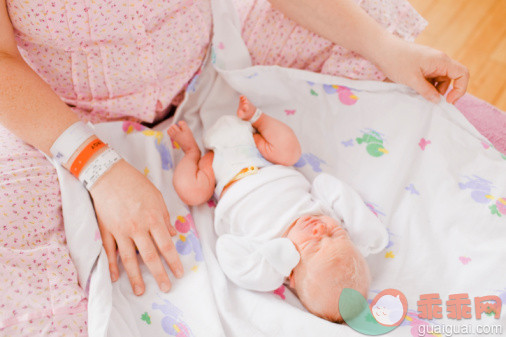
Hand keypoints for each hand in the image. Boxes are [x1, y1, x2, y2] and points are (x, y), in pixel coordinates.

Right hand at [89, 159, 183, 294]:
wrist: (107, 174)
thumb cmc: (135, 183)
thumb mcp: (156, 197)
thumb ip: (164, 217)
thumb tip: (172, 234)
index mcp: (153, 219)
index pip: (166, 246)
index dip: (173, 262)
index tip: (179, 273)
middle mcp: (137, 228)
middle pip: (150, 256)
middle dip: (159, 274)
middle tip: (165, 288)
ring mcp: (120, 231)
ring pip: (129, 259)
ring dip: (135, 277)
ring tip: (140, 291)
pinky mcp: (106, 230)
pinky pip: (109, 251)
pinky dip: (111, 265)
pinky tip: (115, 277)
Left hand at [376, 37, 468, 103]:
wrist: (382, 50)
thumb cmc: (397, 61)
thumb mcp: (412, 80)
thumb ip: (427, 91)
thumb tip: (438, 100)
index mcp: (441, 61)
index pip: (462, 74)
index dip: (460, 89)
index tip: (447, 101)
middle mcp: (439, 61)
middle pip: (452, 78)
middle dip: (444, 92)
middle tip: (431, 102)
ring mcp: (431, 63)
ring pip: (440, 80)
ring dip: (433, 90)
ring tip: (419, 95)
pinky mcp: (423, 66)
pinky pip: (430, 78)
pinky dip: (426, 86)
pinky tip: (415, 90)